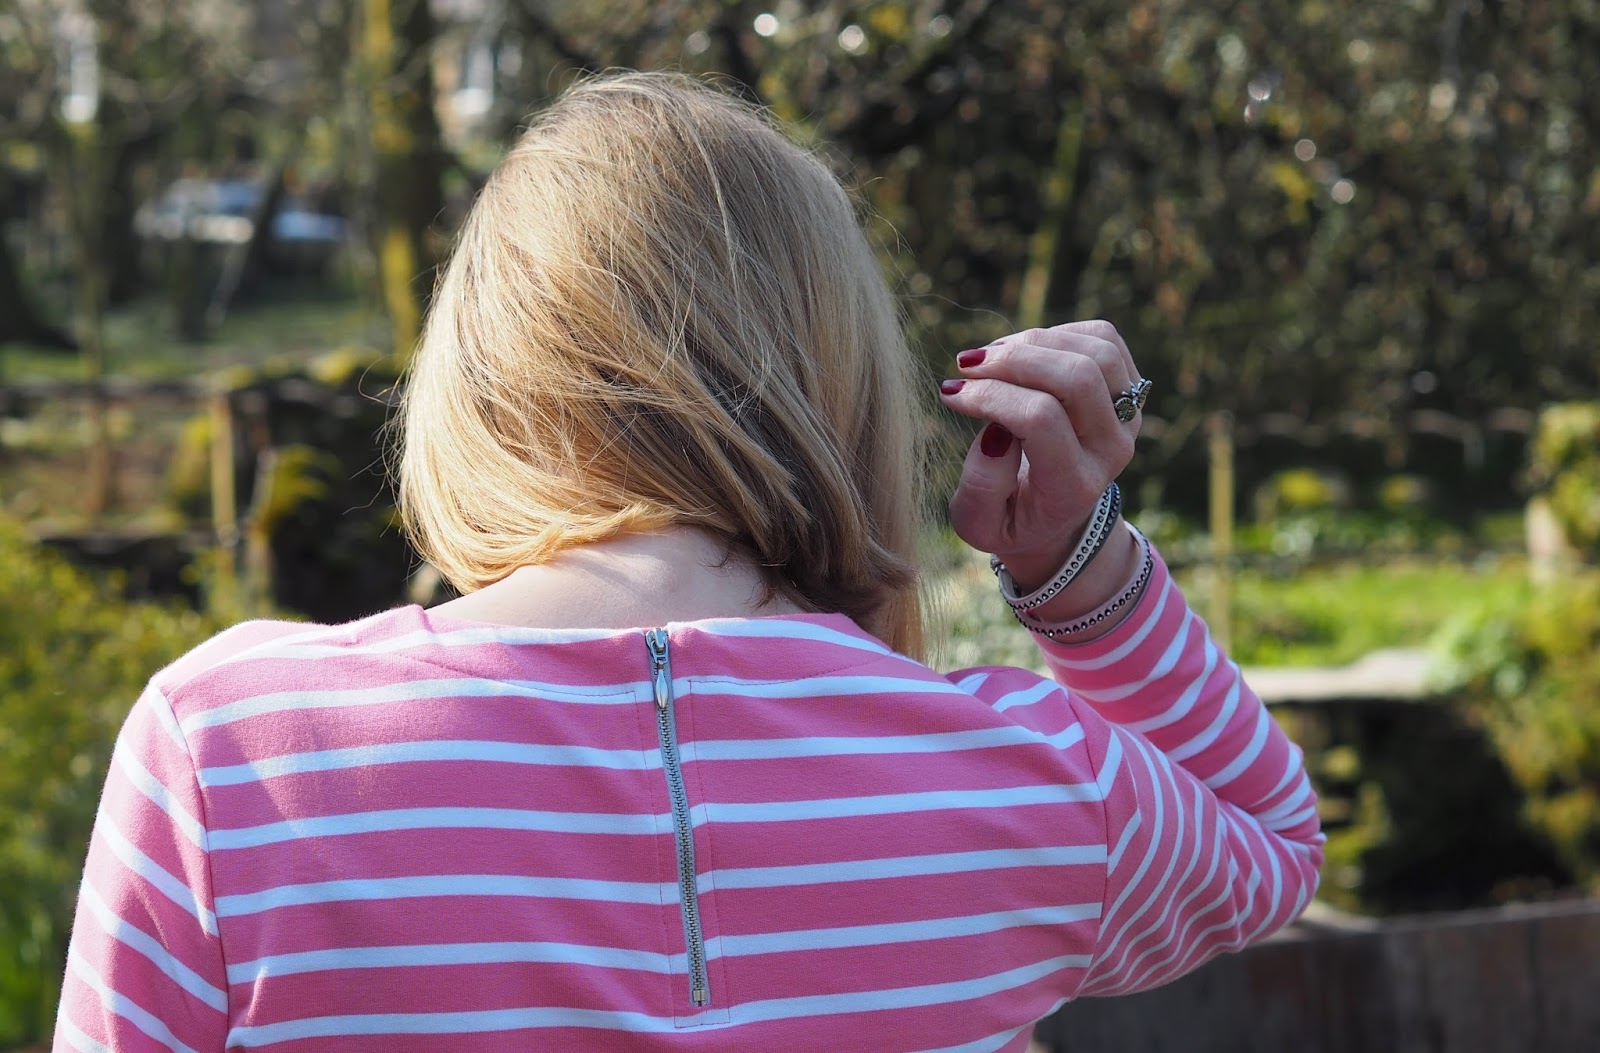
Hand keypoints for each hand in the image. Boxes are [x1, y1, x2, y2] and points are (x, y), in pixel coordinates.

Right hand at [938, 321, 1144, 617]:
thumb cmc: (1007, 517)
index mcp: (1074, 487)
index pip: (1041, 419)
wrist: (1056, 518)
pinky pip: (1104, 339)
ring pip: (1095, 352)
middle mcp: (1112, 451)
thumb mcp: (978, 522)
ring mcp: (1128, 418)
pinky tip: (1023, 352)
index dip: (991, 396)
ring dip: (1035, 341)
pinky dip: (1059, 334)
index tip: (951, 394)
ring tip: (992, 357)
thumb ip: (981, 486)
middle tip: (967, 365)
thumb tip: (997, 428)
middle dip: (1014, 359)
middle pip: (1077, 377)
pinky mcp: (1131, 390)